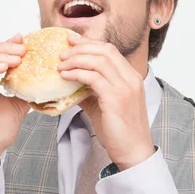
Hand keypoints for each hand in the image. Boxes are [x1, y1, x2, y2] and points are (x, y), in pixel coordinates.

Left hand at [57, 36, 155, 170]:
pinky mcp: (116, 99)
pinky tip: (65, 76)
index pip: (110, 50)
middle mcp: (131, 78)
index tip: (71, 42)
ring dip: (76, 60)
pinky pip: (93, 78)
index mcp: (131, 77)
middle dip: (81, 48)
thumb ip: (90, 90)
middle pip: (105, 50)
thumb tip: (70, 81)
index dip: (89, 43)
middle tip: (63, 53)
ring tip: (61, 65)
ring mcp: (125, 88)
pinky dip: (77, 74)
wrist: (133, 151)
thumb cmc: (119, 131)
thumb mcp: (104, 104)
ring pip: (99, 61)